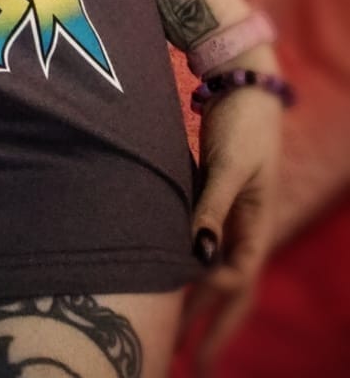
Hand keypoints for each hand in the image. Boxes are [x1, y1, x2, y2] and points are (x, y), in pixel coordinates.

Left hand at [180, 82, 283, 372]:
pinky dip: (193, 273)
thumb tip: (200, 256)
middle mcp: (247, 226)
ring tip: (178, 340)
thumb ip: (212, 208)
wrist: (241, 81)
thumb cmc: (241, 122)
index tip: (186, 310)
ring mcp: (233, 216)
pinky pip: (207, 249)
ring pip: (219, 273)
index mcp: (257, 222)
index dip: (214, 296)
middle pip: (235, 290)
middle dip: (215, 327)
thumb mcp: (228, 165)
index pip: (238, 275)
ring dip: (201, 306)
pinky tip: (174, 284)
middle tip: (194, 365)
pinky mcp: (215, 201)